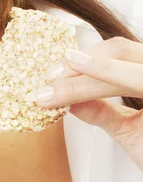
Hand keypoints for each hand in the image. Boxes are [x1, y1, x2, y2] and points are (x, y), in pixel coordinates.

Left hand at [32, 36, 142, 170]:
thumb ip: (103, 111)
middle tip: (47, 80)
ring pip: (126, 63)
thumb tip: (71, 100)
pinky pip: (138, 80)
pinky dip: (106, 78)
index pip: (122, 52)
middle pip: (121, 51)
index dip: (86, 58)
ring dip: (84, 77)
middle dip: (80, 64)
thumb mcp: (130, 130)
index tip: (52, 75)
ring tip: (53, 86)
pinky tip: (79, 91)